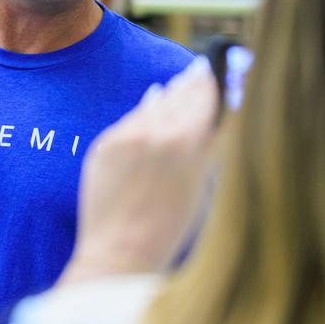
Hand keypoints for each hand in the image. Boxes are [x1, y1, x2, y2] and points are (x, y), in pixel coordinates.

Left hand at [65, 59, 218, 282]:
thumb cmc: (170, 230)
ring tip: (182, 82)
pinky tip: (155, 101)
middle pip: (179, 94)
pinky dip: (146, 114)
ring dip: (170, 95)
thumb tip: (219, 113)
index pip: (204, 96)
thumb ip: (210, 146)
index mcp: (186, 141)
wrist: (118, 255)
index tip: (219, 70)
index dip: (214, 82)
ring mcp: (125, 136)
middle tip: (202, 68)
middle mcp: (155, 131)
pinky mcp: (104, 144)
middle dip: (193, 84)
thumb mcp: (203, 187)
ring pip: (154, 104)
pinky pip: (131, 120)